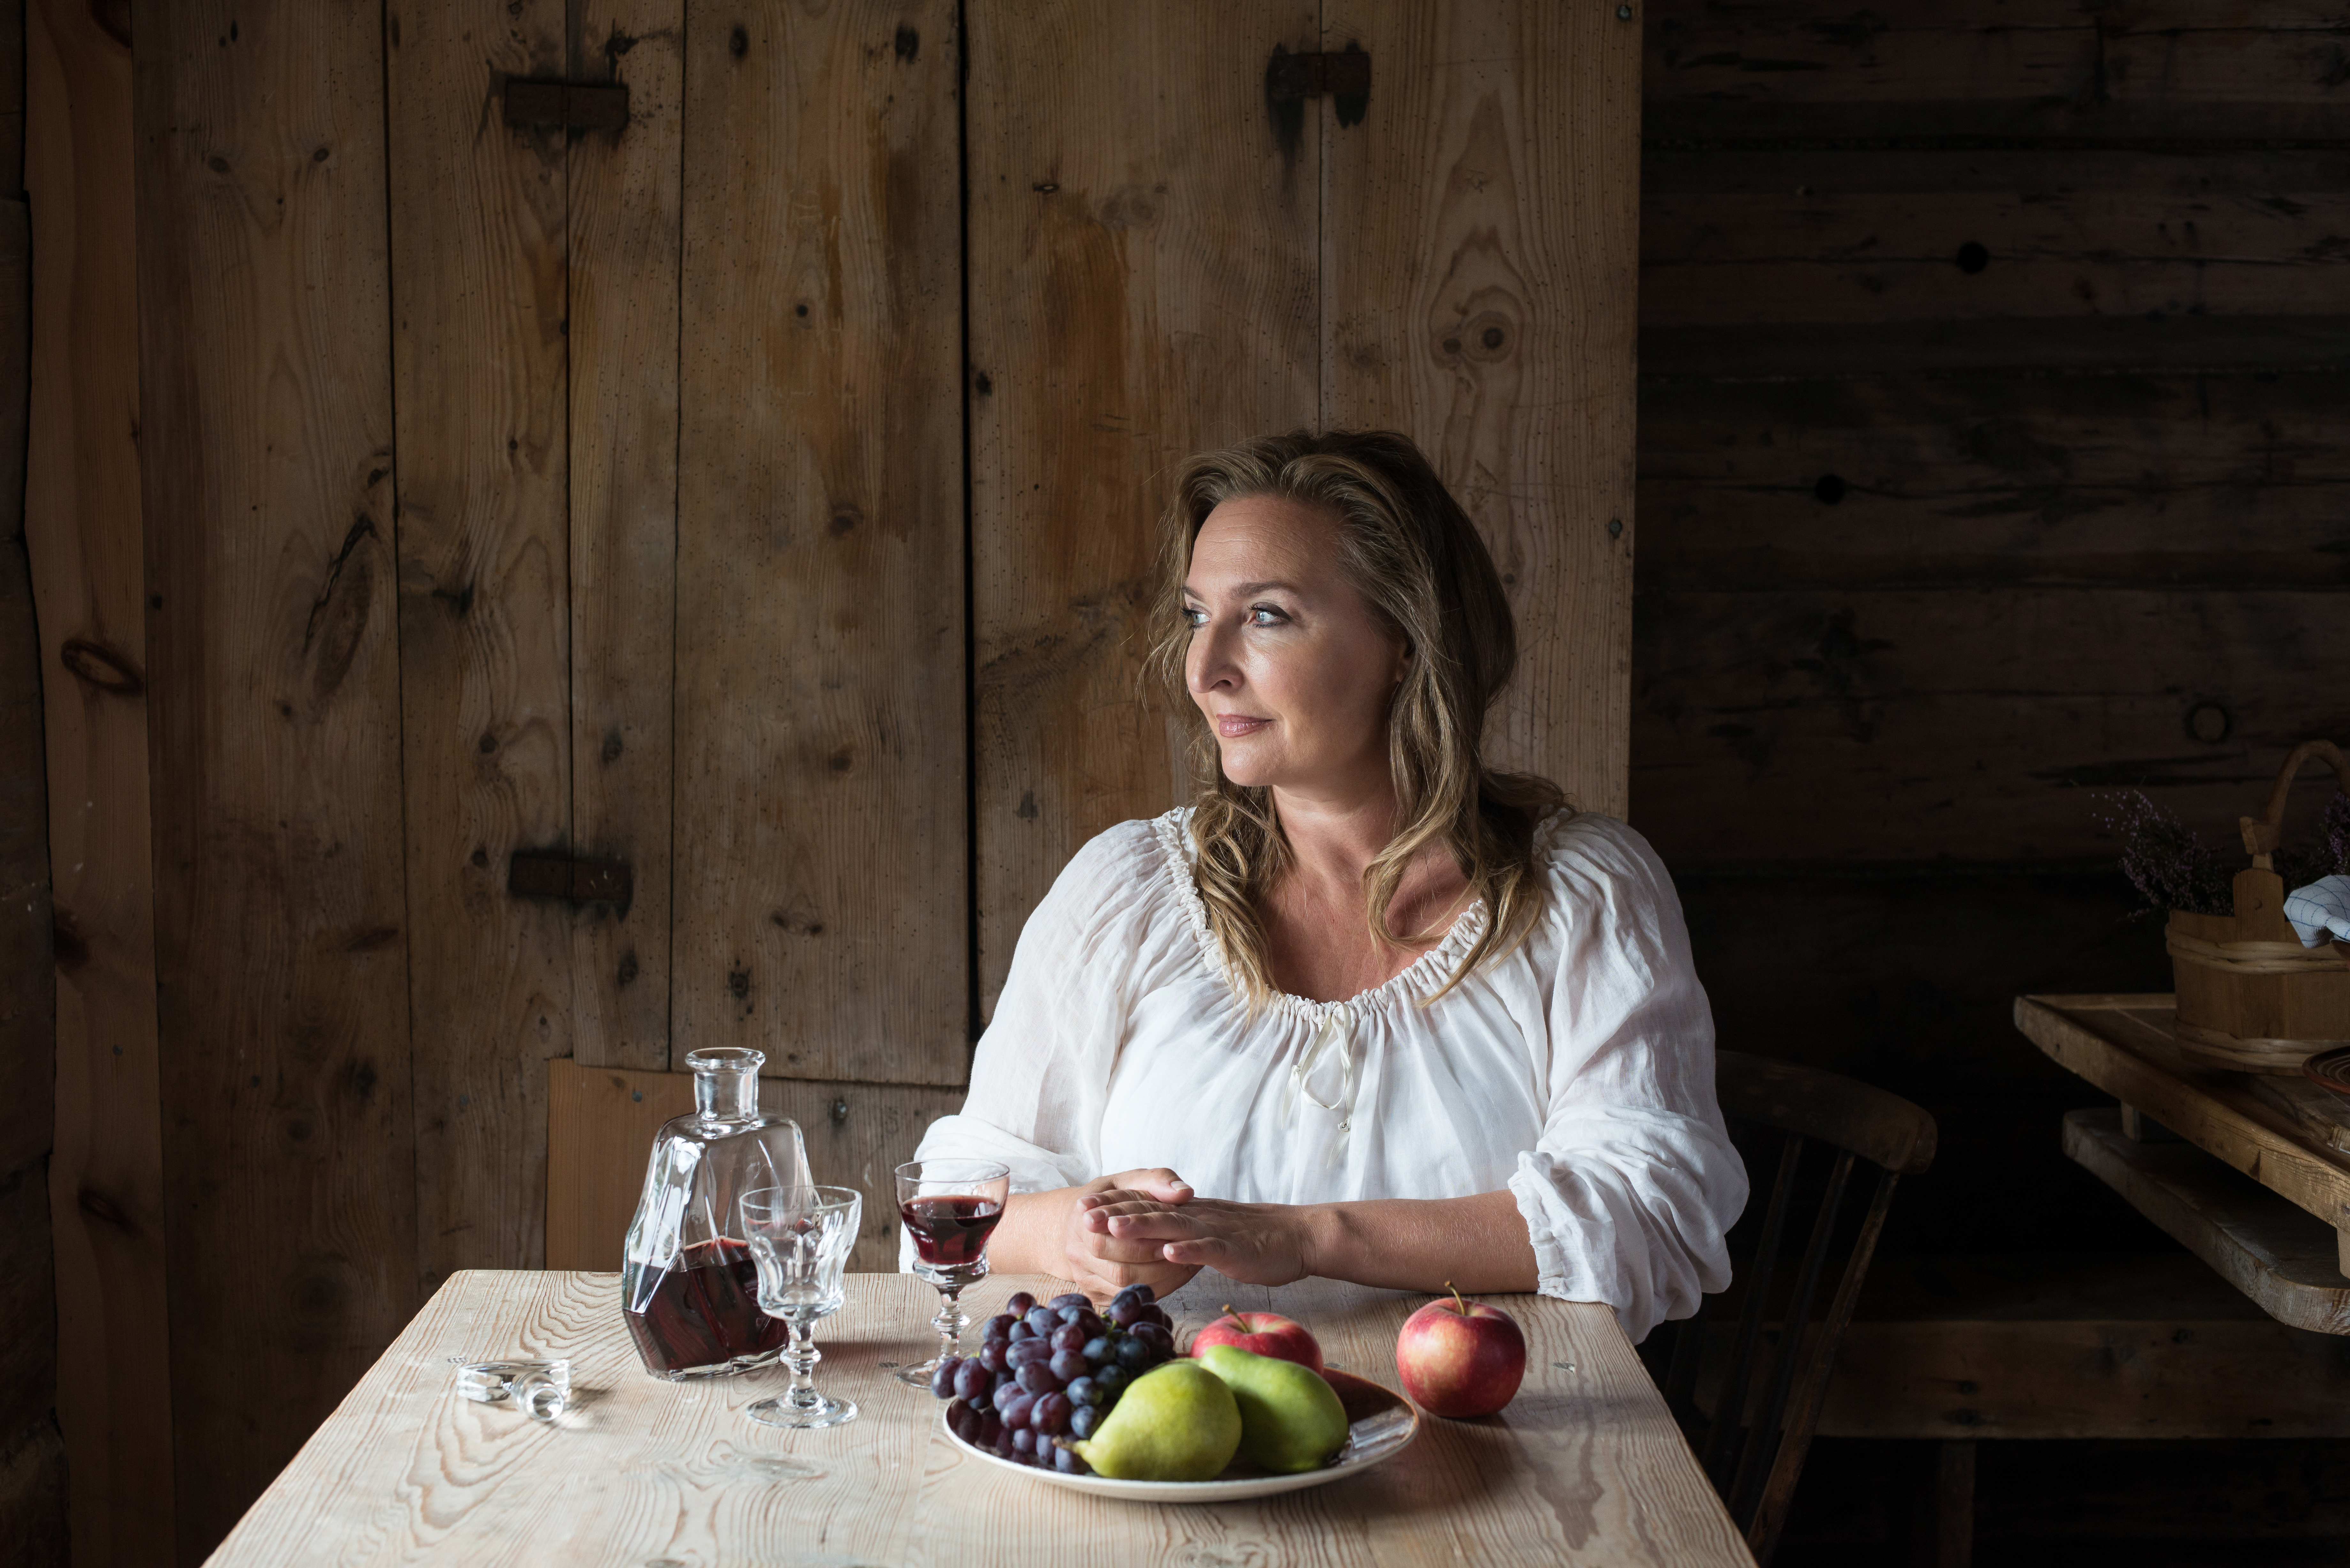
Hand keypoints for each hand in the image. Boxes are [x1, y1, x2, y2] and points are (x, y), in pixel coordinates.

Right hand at [1058, 1168, 1200, 1299]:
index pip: (1117, 1239)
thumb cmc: (1111, 1200)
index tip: (1175, 1234)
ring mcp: (1085, 1279)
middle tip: (1186, 1252)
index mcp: (1082, 1222)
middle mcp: (1077, 1255)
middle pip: (1122, 1271)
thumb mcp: (1129, 1180)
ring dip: (1161, 1280)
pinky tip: (1174, 1275)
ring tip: (1186, 1263)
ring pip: (1126, 1289)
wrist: (1080, 1224)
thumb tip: (1185, 1192)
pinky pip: (1128, 1299)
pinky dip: (1155, 1290)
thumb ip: (1158, 1180)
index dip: (1148, 1241)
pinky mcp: (1096, 1296)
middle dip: (1158, 1264)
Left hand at [1080, 1193, 1314, 1287]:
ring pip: (1174, 1226)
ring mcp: (1215, 1232)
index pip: (1146, 1205)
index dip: (1113, 1205)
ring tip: (1113, 1226)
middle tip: (1081, 1215)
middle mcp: (1197, 1217)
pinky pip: (1209, 1249)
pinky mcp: (1234, 1249)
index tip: (1081, 1207)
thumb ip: (1183, 1234)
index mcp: (1190, 1213)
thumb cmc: (1255, 1241)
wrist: (1298, 1236)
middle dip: (1114, 1213)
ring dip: (1142, 1226)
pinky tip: (1168, 1252)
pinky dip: (1189, 1250)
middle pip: (1151, 1212)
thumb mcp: (1210, 1233)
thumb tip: (1155, 1244)